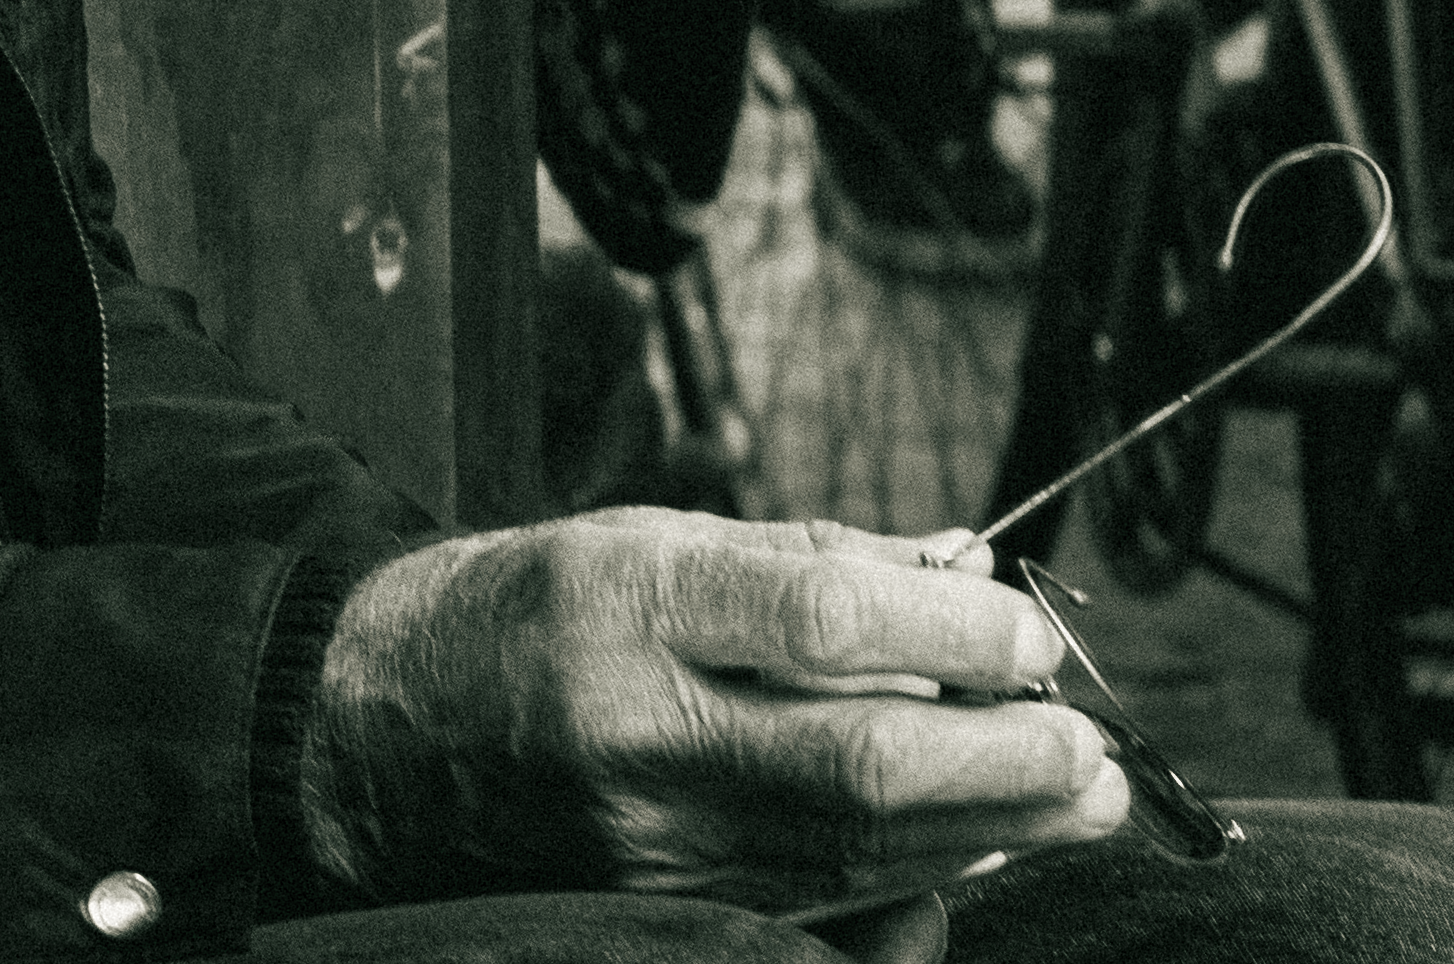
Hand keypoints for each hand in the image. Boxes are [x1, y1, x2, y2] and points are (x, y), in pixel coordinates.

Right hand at [291, 512, 1120, 920]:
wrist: (359, 739)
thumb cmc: (509, 617)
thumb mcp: (637, 538)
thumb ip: (803, 559)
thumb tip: (961, 570)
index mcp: (628, 601)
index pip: (828, 619)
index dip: (956, 635)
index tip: (1030, 636)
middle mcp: (637, 731)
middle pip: (865, 766)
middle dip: (1010, 764)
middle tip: (1094, 752)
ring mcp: (644, 844)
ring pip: (858, 854)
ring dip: (990, 832)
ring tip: (1069, 798)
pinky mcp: (654, 914)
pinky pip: (815, 914)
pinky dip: (914, 886)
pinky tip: (972, 856)